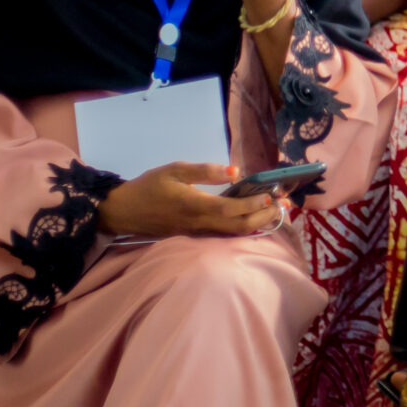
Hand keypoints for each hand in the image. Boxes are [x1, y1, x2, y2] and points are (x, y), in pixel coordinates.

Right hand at [94, 162, 283, 238]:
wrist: (122, 211)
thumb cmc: (149, 187)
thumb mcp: (174, 170)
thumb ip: (205, 170)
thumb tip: (235, 171)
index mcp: (194, 205)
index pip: (231, 209)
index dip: (253, 205)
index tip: (271, 195)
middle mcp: (198, 224)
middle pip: (237, 227)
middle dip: (264, 218)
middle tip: (284, 206)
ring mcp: (196, 233)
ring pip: (232, 234)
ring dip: (256, 225)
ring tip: (276, 213)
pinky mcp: (193, 236)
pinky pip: (223, 235)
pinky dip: (242, 228)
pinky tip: (254, 220)